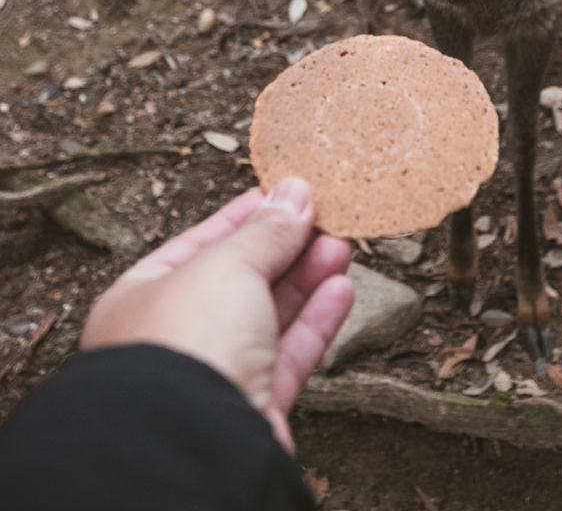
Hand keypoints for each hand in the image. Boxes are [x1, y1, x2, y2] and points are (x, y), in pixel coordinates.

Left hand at [81, 179, 352, 450]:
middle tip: (324, 216)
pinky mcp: (251, 410)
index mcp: (143, 297)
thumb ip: (266, 231)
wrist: (194, 444)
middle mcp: (174, 338)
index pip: (199, 244)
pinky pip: (288, 356)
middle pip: (239, 280)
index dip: (245, 216)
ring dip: (307, 279)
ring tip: (341, 246)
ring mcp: (213, 376)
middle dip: (285, 247)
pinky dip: (316, 321)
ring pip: (268, 317)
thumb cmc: (183, 346)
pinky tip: (341, 289)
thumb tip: (295, 194)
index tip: (284, 194)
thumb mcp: (227, 264)